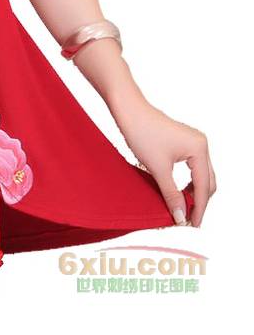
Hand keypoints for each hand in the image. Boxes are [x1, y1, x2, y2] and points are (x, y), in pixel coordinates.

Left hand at [110, 96, 215, 226]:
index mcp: (199, 149)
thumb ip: (171, 194)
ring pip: (200, 174)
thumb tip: (181, 218)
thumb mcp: (158, 168)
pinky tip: (177, 190)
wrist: (127, 109)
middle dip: (198, 201)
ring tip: (182, 208)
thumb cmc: (141, 133)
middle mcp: (201, 144)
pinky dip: (187, 180)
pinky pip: (192, 167)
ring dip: (193, 191)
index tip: (192, 226)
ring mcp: (193, 141)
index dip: (199, 208)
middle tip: (187, 219)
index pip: (204, 187)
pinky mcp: (183, 141)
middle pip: (207, 181)